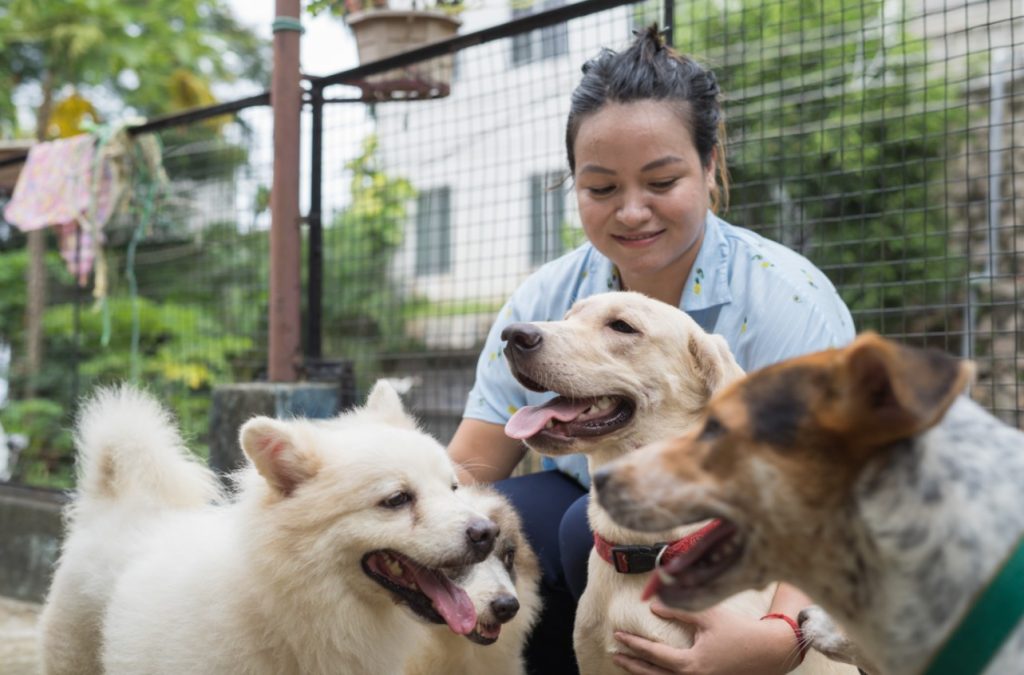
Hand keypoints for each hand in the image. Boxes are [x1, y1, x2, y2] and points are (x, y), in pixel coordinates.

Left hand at [611, 599, 803, 674]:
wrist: (770, 652)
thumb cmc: (739, 631)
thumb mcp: (708, 617)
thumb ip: (679, 612)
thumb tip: (653, 606)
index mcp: (691, 664)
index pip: (653, 654)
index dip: (633, 644)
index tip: (618, 635)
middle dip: (631, 664)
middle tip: (614, 653)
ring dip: (643, 674)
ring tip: (627, 665)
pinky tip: (653, 672)